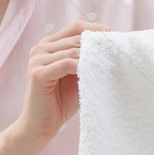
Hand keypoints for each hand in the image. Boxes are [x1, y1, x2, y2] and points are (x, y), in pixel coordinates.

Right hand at [16, 21, 110, 145]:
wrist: (41, 126)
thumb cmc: (60, 102)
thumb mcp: (78, 76)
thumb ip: (87, 61)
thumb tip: (110, 49)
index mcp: (48, 45)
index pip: (75, 28)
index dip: (95, 28)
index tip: (113, 34)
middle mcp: (40, 48)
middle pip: (75, 38)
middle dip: (97, 44)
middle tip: (116, 50)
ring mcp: (37, 60)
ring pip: (72, 50)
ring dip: (93, 56)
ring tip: (109, 63)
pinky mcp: (38, 74)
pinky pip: (66, 64)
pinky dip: (82, 66)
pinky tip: (94, 72)